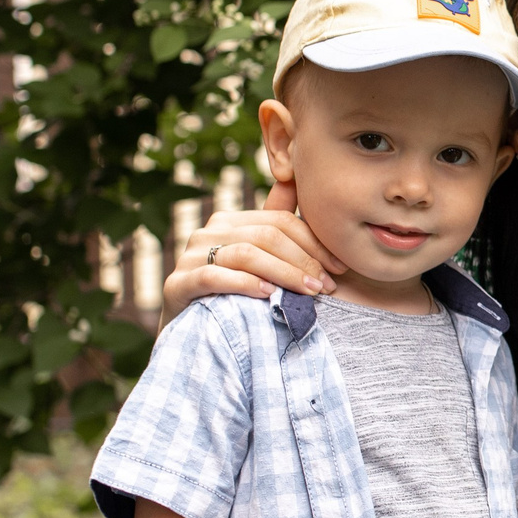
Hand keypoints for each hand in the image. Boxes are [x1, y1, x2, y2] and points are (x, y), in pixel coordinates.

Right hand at [162, 179, 345, 314]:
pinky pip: (214, 276)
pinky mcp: (177, 284)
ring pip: (245, 253)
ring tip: (310, 292)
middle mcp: (208, 232)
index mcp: (230, 221)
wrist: (190, 337)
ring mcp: (189, 256)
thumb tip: (296, 181)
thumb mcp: (259, 263)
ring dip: (284, 273)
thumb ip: (277, 229)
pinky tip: (268, 295)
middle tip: (328, 285)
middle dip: (304, 260)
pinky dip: (245, 283)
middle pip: (266, 235)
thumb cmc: (232, 298)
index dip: (314, 243)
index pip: (280, 221)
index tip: (340, 268)